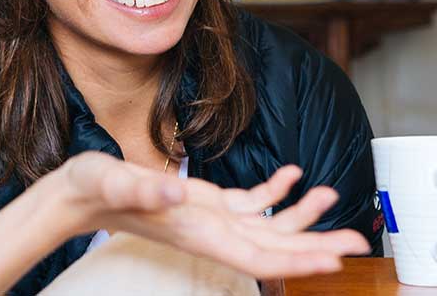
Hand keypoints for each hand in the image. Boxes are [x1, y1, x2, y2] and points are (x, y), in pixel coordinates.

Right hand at [60, 152, 369, 278]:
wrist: (76, 195)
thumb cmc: (91, 190)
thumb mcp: (111, 182)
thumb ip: (142, 190)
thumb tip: (173, 193)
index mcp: (197, 232)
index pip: (258, 257)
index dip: (298, 261)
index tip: (334, 261)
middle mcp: (210, 231)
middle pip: (275, 247)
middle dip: (318, 245)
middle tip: (361, 241)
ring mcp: (209, 218)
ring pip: (268, 225)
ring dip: (303, 215)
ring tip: (334, 196)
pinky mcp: (205, 202)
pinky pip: (250, 202)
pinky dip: (275, 190)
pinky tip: (293, 175)